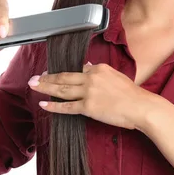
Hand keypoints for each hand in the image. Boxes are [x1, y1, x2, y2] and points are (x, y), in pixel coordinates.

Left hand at [28, 62, 153, 130]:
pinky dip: (54, 105)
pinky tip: (44, 104)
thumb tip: (89, 67)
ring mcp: (88, 92)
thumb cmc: (132, 95)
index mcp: (98, 69)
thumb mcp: (116, 77)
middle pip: (64, 77)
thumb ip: (101, 73)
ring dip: (45, 87)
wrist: (140, 107)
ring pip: (62, 89)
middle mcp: (91, 77)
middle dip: (46, 78)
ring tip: (33, 86)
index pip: (76, 70)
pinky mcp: (88, 107)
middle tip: (33, 78)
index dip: (61, 73)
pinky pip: (67, 106)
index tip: (50, 74)